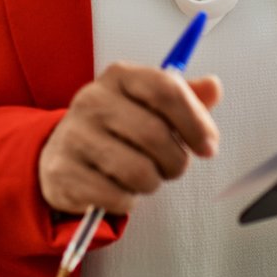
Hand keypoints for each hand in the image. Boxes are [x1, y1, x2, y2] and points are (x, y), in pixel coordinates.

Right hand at [38, 63, 222, 214]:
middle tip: (173, 166)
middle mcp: (93, 100)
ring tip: (144, 177)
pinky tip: (119, 188)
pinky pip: (116, 196)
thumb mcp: (149, 104)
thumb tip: (214, 87)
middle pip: (155, 134)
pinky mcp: (63, 171)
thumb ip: (185, 97)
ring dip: (152, 182)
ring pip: (138, 170)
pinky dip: (127, 200)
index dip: (195, 121)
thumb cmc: (117, 128)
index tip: (208, 145)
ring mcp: (74, 135)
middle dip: (176, 160)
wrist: (64, 152)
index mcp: (120, 76)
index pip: (166, 89)